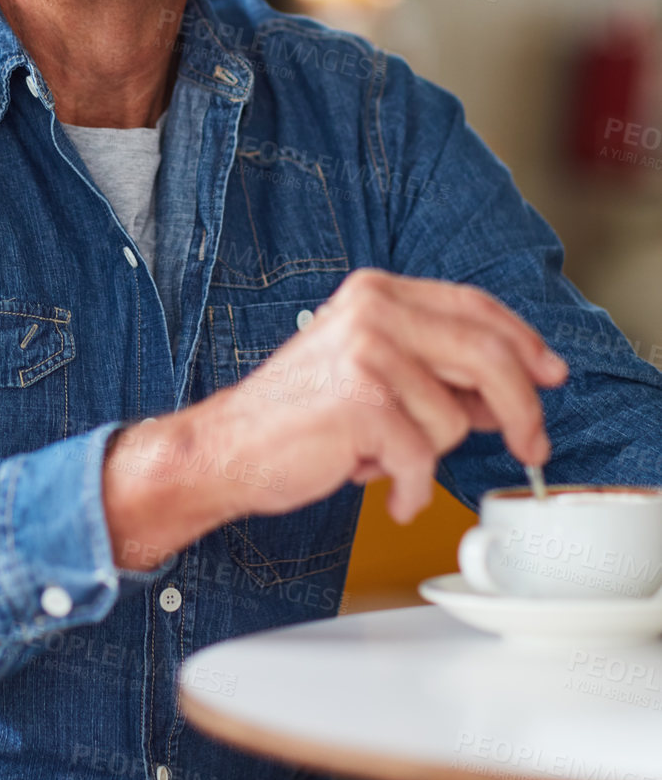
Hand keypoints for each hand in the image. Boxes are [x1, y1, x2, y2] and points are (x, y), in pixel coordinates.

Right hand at [102, 268, 567, 568]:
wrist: (227, 447)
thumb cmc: (300, 417)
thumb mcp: (373, 373)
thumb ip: (436, 370)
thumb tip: (510, 395)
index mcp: (377, 292)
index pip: (475, 307)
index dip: (525, 342)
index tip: (552, 373)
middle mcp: (374, 310)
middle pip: (487, 355)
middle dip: (522, 409)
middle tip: (530, 445)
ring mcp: (367, 352)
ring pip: (454, 419)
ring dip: (426, 454)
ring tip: (379, 453)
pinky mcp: (361, 402)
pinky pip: (422, 458)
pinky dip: (407, 488)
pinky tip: (381, 486)